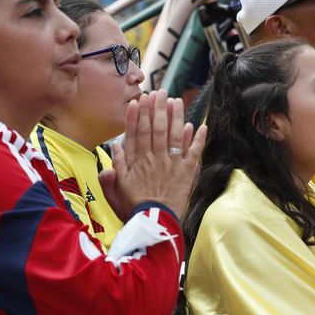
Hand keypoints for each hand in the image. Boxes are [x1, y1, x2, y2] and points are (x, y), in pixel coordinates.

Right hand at [106, 92, 205, 219]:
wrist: (154, 222)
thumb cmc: (134, 206)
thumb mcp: (118, 187)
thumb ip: (117, 165)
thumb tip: (115, 146)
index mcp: (138, 161)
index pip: (137, 132)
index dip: (138, 115)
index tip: (139, 100)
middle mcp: (155, 158)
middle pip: (156, 128)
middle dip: (157, 108)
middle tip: (159, 92)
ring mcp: (172, 164)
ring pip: (174, 135)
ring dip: (176, 117)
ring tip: (176, 101)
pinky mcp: (186, 172)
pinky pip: (193, 153)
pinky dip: (198, 139)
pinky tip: (200, 125)